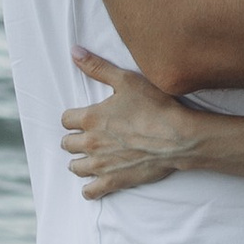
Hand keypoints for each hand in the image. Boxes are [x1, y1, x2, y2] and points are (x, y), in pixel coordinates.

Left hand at [63, 48, 207, 197]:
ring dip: (80, 161)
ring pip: (75, 167)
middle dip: (75, 139)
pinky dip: (90, 188)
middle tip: (89, 136)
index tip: (85, 118)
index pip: (65, 120)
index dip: (74, 118)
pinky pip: (90, 191)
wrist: (178, 137)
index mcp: (90, 118)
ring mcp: (101, 165)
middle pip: (67, 144)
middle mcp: (90, 143)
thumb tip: (74, 52)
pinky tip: (95, 182)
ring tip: (91, 156)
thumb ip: (97, 67)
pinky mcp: (114, 181)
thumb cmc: (155, 107)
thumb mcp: (126, 80)